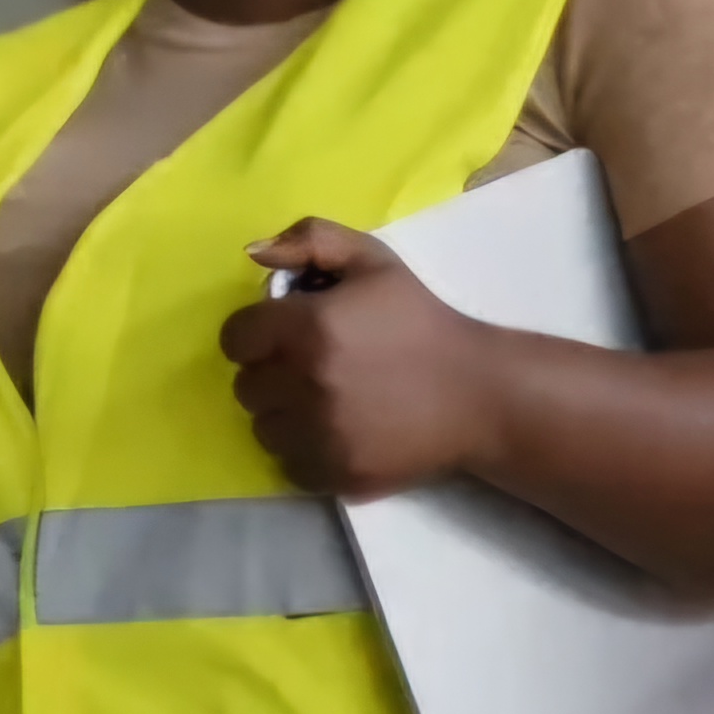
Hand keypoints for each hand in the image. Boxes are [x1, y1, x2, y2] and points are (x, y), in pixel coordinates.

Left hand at [221, 220, 495, 499]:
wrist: (478, 393)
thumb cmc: (422, 320)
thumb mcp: (375, 261)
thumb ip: (311, 240)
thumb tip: (253, 252)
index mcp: (308, 327)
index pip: (235, 338)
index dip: (258, 333)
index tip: (286, 335)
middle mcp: (304, 383)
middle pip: (245, 387)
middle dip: (272, 374)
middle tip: (312, 368)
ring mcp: (318, 435)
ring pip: (264, 429)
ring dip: (284, 416)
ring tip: (326, 403)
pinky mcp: (335, 474)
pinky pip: (290, 465)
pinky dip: (306, 452)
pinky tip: (339, 433)